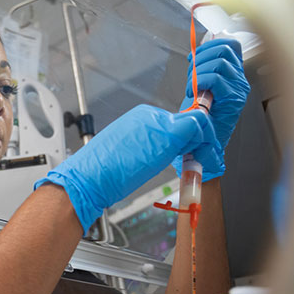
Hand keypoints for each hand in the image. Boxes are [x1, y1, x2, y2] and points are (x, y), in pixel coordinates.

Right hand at [35, 105, 222, 232]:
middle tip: (198, 159)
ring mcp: (159, 122)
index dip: (187, 138)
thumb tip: (160, 152)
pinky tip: (197, 162)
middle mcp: (150, 115)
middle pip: (187, 121)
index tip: (189, 153)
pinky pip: (196, 130)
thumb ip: (146, 146)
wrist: (89, 177)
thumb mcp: (126, 151)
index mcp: (139, 118)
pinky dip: (204, 144)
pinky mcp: (167, 134)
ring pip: (195, 123)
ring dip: (202, 143)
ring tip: (198, 163)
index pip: (174, 122)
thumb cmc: (101, 172)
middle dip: (198, 140)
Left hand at [173, 38, 249, 180]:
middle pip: (225, 47)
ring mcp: (239, 89)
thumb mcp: (199, 87)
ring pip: (219, 61)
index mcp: (233, 74)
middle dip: (201, 57)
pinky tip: (194, 93)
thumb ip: (202, 67)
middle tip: (191, 75)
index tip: (194, 59)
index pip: (230, 44)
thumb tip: (197, 48)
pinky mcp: (234, 99)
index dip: (209, 45)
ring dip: (198, 72)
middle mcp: (239, 80)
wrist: (202, 143)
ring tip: (191, 88)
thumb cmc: (199, 118)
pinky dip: (200, 81)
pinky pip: (216, 77)